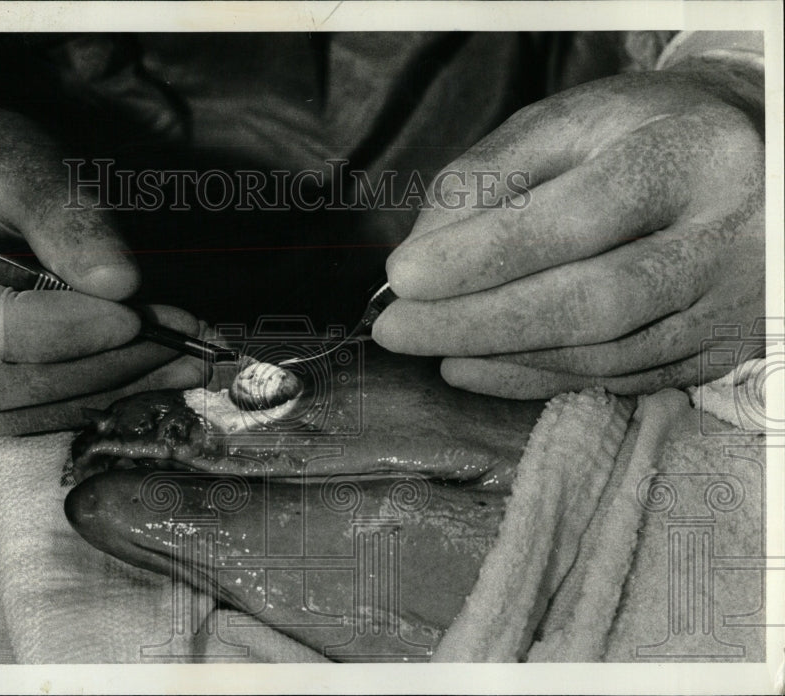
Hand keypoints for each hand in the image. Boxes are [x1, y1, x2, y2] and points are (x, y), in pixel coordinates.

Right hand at [0, 88, 206, 433]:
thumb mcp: (11, 159)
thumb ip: (63, 216)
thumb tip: (121, 284)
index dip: (73, 330)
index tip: (139, 316)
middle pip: (8, 385)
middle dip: (106, 367)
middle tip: (181, 343)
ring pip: (15, 412)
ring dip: (105, 392)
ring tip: (179, 365)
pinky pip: (14, 415)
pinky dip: (80, 400)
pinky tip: (138, 377)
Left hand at [374, 63, 763, 398]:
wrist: (754, 161)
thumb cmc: (640, 135)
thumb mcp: (568, 123)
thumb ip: (490, 176)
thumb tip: (424, 254)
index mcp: (688, 156)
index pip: (578, 217)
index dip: (484, 255)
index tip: (405, 275)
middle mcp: (725, 234)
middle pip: (592, 301)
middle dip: (478, 322)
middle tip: (398, 330)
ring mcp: (728, 301)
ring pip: (603, 353)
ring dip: (500, 357)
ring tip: (428, 347)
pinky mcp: (719, 347)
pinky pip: (617, 380)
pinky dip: (534, 380)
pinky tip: (474, 367)